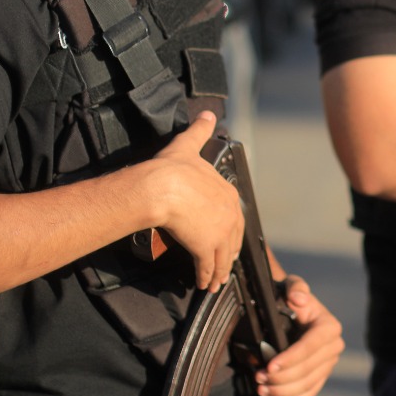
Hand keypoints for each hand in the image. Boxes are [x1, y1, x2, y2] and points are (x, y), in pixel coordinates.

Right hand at [143, 112, 244, 291]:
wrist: (162, 186)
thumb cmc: (172, 167)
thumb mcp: (190, 145)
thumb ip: (200, 130)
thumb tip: (207, 113)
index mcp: (227, 193)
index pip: (234, 217)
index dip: (230, 230)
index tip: (226, 239)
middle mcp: (229, 213)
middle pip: (232, 240)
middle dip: (228, 254)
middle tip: (224, 266)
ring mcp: (220, 232)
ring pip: (222, 257)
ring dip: (219, 270)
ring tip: (215, 281)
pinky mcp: (207, 247)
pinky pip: (208, 267)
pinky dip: (206, 276)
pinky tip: (204, 283)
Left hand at [249, 275, 345, 395]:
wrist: (292, 311)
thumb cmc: (290, 298)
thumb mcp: (290, 287)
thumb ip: (295, 287)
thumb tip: (298, 298)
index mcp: (329, 326)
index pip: (310, 346)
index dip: (290, 358)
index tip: (270, 366)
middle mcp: (334, 346)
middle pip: (308, 369)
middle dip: (282, 377)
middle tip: (258, 378)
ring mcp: (329, 363)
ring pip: (308, 383)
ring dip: (283, 390)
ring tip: (262, 389)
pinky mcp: (322, 375)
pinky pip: (311, 391)